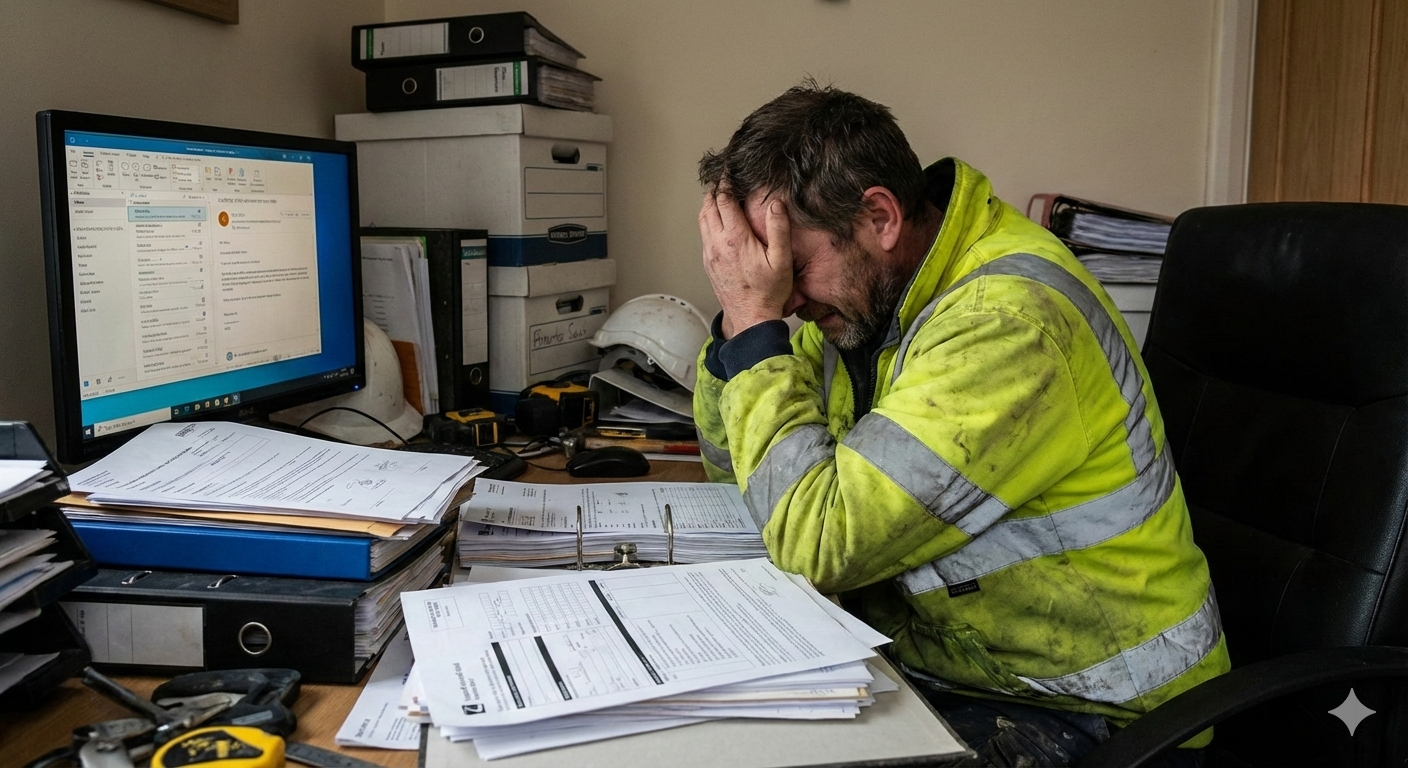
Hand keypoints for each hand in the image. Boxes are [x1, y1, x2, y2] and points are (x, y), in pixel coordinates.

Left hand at [698, 187, 792, 338]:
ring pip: (702, 220)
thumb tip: (775, 204)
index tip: (728, 171)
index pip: (724, 201)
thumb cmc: (768, 292)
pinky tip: (716, 221)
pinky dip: (707, 220)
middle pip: (708, 207)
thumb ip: (779, 230)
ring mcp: (710, 254)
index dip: (725, 182)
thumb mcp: (782, 260)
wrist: (750, 318)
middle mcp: (718, 244)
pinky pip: (703, 235)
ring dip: (708, 204)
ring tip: (716, 195)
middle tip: (721, 178)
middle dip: (714, 190)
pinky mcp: (708, 263)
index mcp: (736, 239)